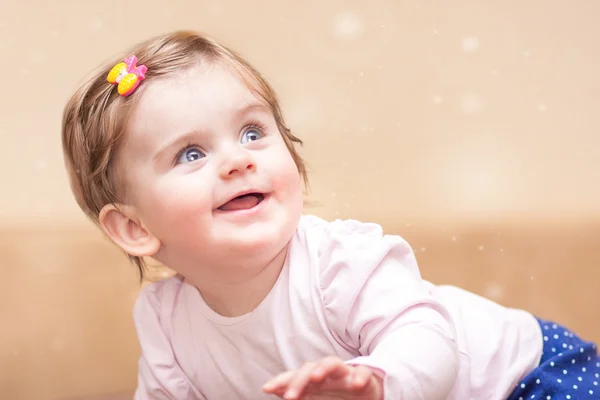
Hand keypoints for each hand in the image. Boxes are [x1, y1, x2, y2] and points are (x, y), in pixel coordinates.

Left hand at [262, 356, 383, 399]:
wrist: (368, 390)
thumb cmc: (338, 392)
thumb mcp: (314, 394)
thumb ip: (295, 391)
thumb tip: (270, 388)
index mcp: (314, 378)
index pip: (294, 375)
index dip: (280, 381)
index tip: (266, 389)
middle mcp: (328, 373)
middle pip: (310, 368)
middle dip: (298, 381)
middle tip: (290, 397)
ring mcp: (346, 373)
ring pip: (333, 363)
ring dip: (323, 368)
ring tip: (315, 378)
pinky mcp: (366, 377)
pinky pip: (363, 372)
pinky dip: (360, 376)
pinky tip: (356, 384)